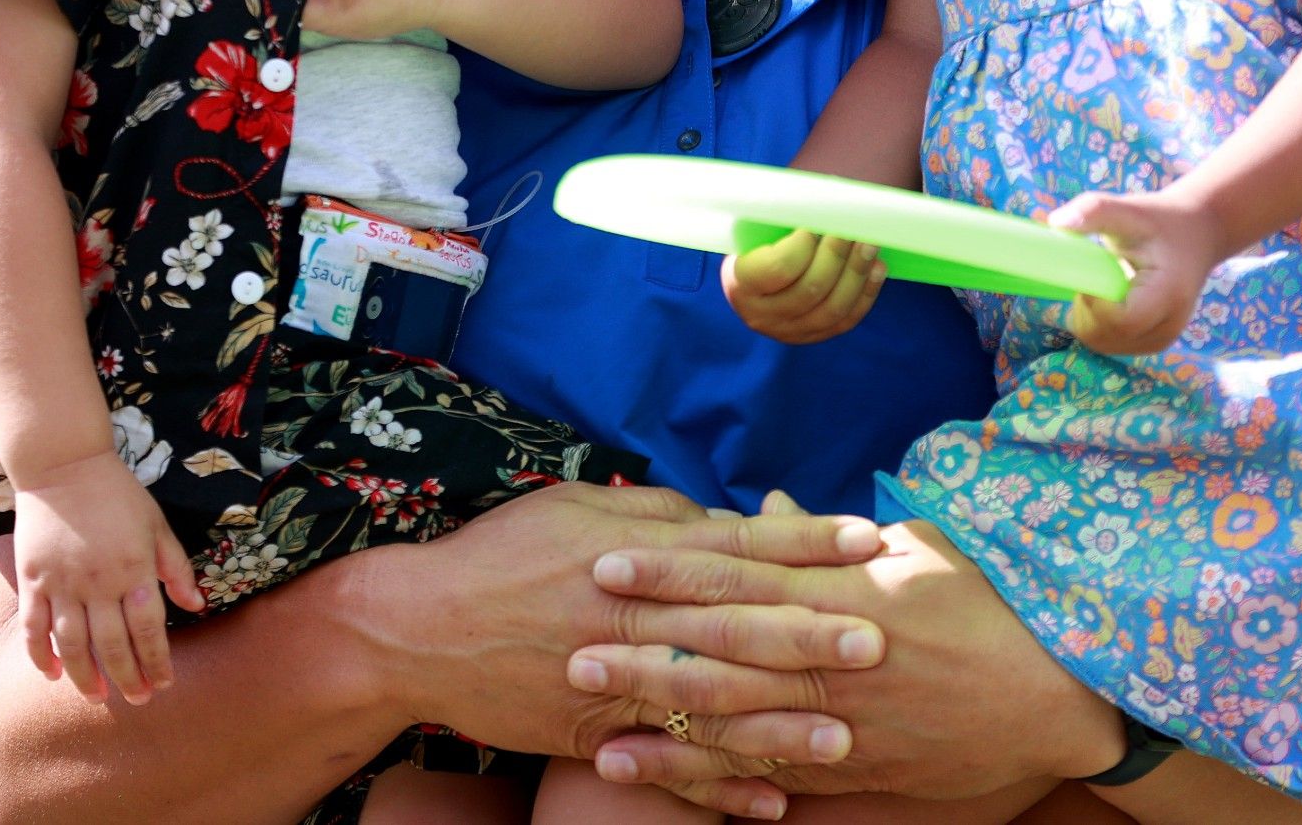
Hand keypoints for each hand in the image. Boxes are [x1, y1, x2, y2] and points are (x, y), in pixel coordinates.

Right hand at [9, 448, 205, 704]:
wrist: (64, 466)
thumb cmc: (118, 494)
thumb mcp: (157, 525)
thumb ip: (175, 567)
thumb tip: (198, 605)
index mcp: (134, 569)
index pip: (149, 629)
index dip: (157, 661)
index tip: (164, 684)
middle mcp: (98, 582)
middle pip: (112, 644)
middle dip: (127, 677)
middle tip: (137, 700)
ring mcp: (61, 583)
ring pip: (72, 644)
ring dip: (85, 676)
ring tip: (97, 697)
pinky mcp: (33, 580)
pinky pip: (34, 627)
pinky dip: (41, 655)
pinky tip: (53, 674)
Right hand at [366, 481, 886, 814]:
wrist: (420, 630)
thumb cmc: (502, 553)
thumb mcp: (581, 506)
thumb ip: (661, 514)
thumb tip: (727, 521)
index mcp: (637, 552)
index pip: (737, 543)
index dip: (804, 540)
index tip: (865, 538)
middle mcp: (634, 617)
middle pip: (737, 626)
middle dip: (811, 633)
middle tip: (881, 639)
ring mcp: (615, 683)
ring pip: (713, 708)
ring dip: (781, 725)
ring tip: (846, 737)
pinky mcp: (596, 734)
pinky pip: (671, 766)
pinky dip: (722, 788)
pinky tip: (776, 802)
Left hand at [573, 516, 1125, 809]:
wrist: (1059, 691)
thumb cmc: (990, 605)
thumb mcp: (917, 547)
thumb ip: (835, 533)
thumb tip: (776, 501)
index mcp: (846, 589)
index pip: (742, 571)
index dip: (673, 568)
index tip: (612, 559)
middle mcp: (837, 654)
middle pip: (723, 646)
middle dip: (644, 643)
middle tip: (572, 635)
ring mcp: (843, 718)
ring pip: (734, 717)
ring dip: (660, 716)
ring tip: (591, 714)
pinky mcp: (853, 767)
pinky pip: (768, 772)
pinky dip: (708, 774)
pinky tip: (656, 773)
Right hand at [723, 232, 885, 344]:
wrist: (754, 282)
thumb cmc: (756, 244)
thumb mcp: (754, 231)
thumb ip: (781, 220)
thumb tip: (826, 199)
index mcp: (741, 284)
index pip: (778, 268)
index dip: (803, 244)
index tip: (815, 222)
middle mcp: (762, 316)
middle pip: (810, 290)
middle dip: (837, 255)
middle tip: (853, 227)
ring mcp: (790, 331)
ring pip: (832, 309)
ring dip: (857, 273)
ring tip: (870, 244)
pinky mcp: (815, 335)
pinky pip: (846, 320)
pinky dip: (866, 293)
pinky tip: (877, 268)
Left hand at [1049, 185, 1222, 355]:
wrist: (1197, 235)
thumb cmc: (1161, 221)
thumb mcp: (1130, 209)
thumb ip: (1094, 211)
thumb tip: (1056, 222)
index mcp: (1167, 294)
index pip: (1119, 320)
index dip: (1092, 301)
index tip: (1087, 274)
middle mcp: (1169, 325)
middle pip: (1106, 337)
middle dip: (1085, 308)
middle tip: (1092, 276)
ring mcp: (1162, 340)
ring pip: (1103, 344)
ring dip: (1089, 317)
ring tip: (1102, 285)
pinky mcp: (1152, 344)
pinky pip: (1110, 344)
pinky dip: (1098, 325)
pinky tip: (1108, 299)